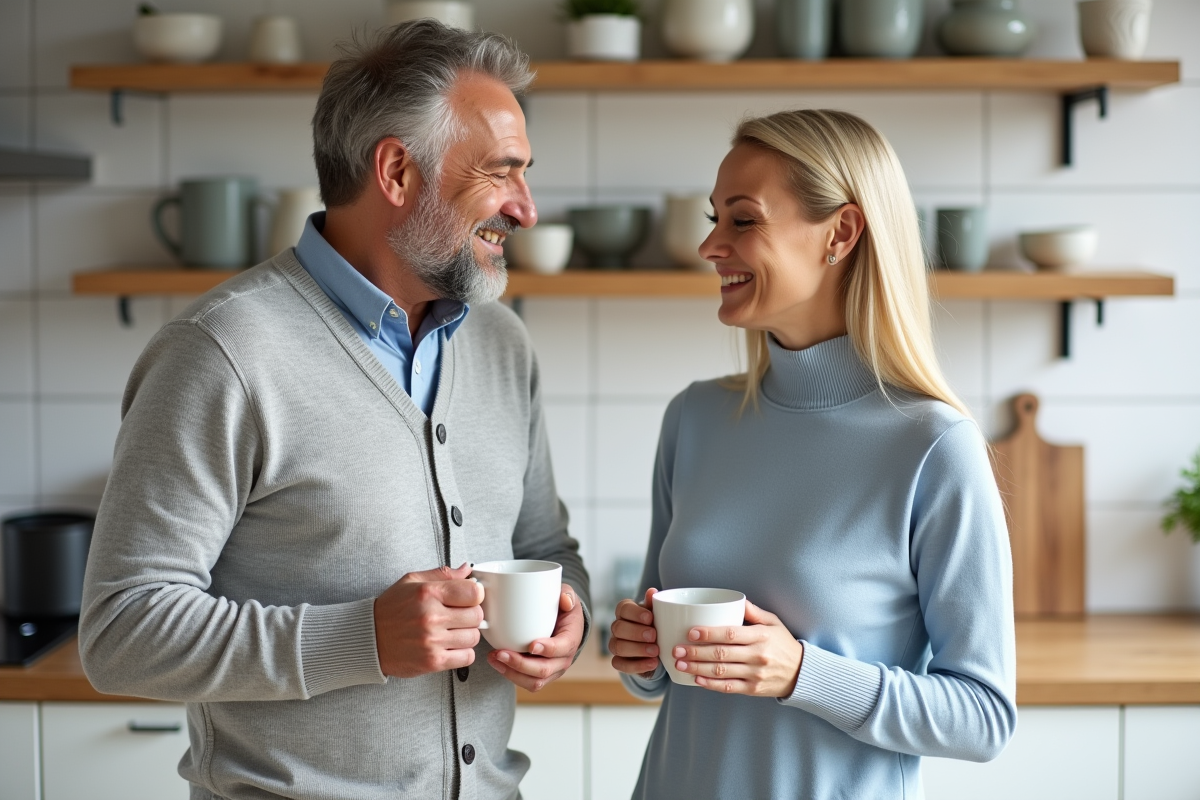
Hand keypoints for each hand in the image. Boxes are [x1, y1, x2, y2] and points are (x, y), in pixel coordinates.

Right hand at [374, 563, 483, 677]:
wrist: (368, 639)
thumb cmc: (391, 609)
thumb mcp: (412, 582)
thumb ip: (442, 574)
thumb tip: (467, 569)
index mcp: (428, 593)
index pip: (474, 592)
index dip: (475, 595)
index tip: (469, 598)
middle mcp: (431, 617)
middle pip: (477, 616)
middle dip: (472, 615)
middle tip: (460, 616)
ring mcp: (432, 641)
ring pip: (474, 637)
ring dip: (467, 635)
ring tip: (452, 631)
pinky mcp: (432, 662)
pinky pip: (467, 657)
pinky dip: (463, 653)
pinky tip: (450, 646)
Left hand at [486, 584, 583, 691]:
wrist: (563, 625)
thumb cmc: (563, 610)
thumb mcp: (567, 597)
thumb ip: (566, 595)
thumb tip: (565, 600)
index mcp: (571, 640)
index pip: (562, 648)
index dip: (548, 649)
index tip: (531, 645)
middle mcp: (563, 660)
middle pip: (544, 670)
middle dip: (520, 664)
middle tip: (501, 653)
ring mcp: (552, 671)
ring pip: (534, 682)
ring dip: (511, 672)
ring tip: (494, 658)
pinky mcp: (540, 675)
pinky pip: (526, 682)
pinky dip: (510, 674)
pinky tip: (497, 662)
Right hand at [608, 588, 660, 678]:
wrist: (657, 647)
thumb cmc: (656, 625)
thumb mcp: (658, 614)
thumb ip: (654, 604)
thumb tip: (652, 591)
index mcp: (625, 612)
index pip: (623, 609)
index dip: (635, 613)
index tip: (650, 617)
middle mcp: (617, 627)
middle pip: (618, 628)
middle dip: (636, 632)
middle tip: (654, 635)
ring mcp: (615, 645)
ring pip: (618, 646)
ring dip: (637, 649)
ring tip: (656, 651)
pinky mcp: (618, 661)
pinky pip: (620, 664)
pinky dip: (637, 665)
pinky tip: (653, 663)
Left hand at [672, 600, 802, 697]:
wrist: (801, 673)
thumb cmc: (783, 644)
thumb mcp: (773, 622)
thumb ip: (753, 611)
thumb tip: (735, 599)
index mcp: (761, 636)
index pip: (730, 634)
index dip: (709, 633)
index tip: (690, 632)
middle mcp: (757, 656)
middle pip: (721, 654)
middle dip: (696, 652)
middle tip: (676, 650)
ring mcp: (755, 674)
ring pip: (721, 672)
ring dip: (698, 668)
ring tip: (680, 665)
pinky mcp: (753, 689)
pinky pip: (728, 687)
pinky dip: (711, 684)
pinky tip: (697, 680)